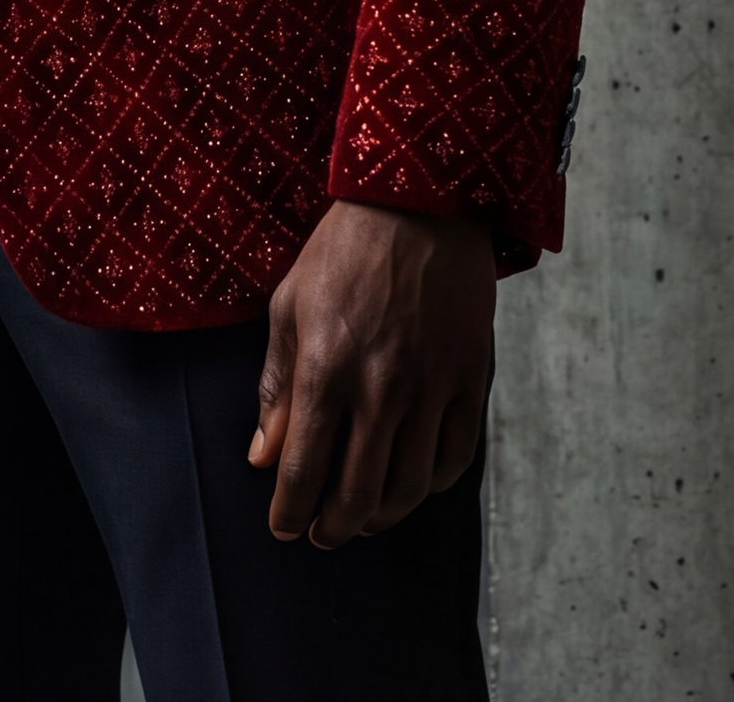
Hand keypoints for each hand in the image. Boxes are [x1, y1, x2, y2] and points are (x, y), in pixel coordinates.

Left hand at [249, 201, 494, 546]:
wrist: (422, 200)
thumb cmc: (344, 248)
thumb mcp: (290, 305)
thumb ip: (276, 385)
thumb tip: (263, 455)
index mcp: (326, 369)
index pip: (303, 471)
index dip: (290, 511)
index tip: (284, 527)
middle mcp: (380, 388)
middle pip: (358, 494)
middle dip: (334, 528)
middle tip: (323, 534)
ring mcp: (431, 387)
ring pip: (410, 487)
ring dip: (383, 515)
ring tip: (365, 517)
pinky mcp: (470, 378)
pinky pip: (456, 455)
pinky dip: (433, 483)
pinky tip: (414, 482)